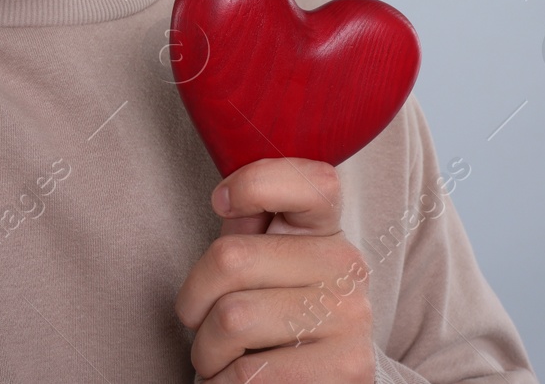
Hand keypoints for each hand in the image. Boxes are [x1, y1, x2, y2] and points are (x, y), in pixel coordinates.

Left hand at [174, 158, 374, 382]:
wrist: (316, 381)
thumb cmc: (272, 311)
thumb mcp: (260, 259)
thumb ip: (246, 225)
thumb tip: (226, 199)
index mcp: (325, 228)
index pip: (312, 181)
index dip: (255, 183)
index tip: (221, 202)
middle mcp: (347, 267)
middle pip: (231, 258)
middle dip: (193, 300)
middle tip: (198, 320)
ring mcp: (351, 318)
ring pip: (232, 319)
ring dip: (206, 350)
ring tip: (219, 356)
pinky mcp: (348, 369)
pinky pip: (249, 375)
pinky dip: (220, 383)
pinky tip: (233, 380)